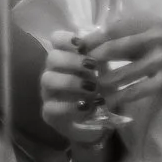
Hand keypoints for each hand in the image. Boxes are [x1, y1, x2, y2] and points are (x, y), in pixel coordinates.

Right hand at [41, 30, 116, 144]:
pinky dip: (70, 107)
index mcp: (66, 58)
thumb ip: (106, 58)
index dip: (66, 38)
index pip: (56, 40)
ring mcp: (48, 93)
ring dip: (71, 82)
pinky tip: (87, 107)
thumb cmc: (100, 91)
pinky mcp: (49, 113)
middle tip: (93, 67)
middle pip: (52, 57)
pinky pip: (52, 107)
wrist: (96, 122)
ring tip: (93, 89)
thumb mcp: (106, 72)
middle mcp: (53, 72)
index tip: (81, 44)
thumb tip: (113, 41)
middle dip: (73, 61)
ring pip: (48, 79)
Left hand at [75, 14, 161, 117]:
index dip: (90, 40)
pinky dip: (117, 98)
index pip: (112, 29)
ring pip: (119, 74)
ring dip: (100, 84)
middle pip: (110, 49)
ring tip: (86, 90)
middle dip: (90, 62)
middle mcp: (155, 38)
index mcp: (152, 25)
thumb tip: (98, 42)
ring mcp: (160, 60)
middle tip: (75, 71)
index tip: (74, 50)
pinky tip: (106, 103)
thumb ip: (134, 38)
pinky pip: (133, 91)